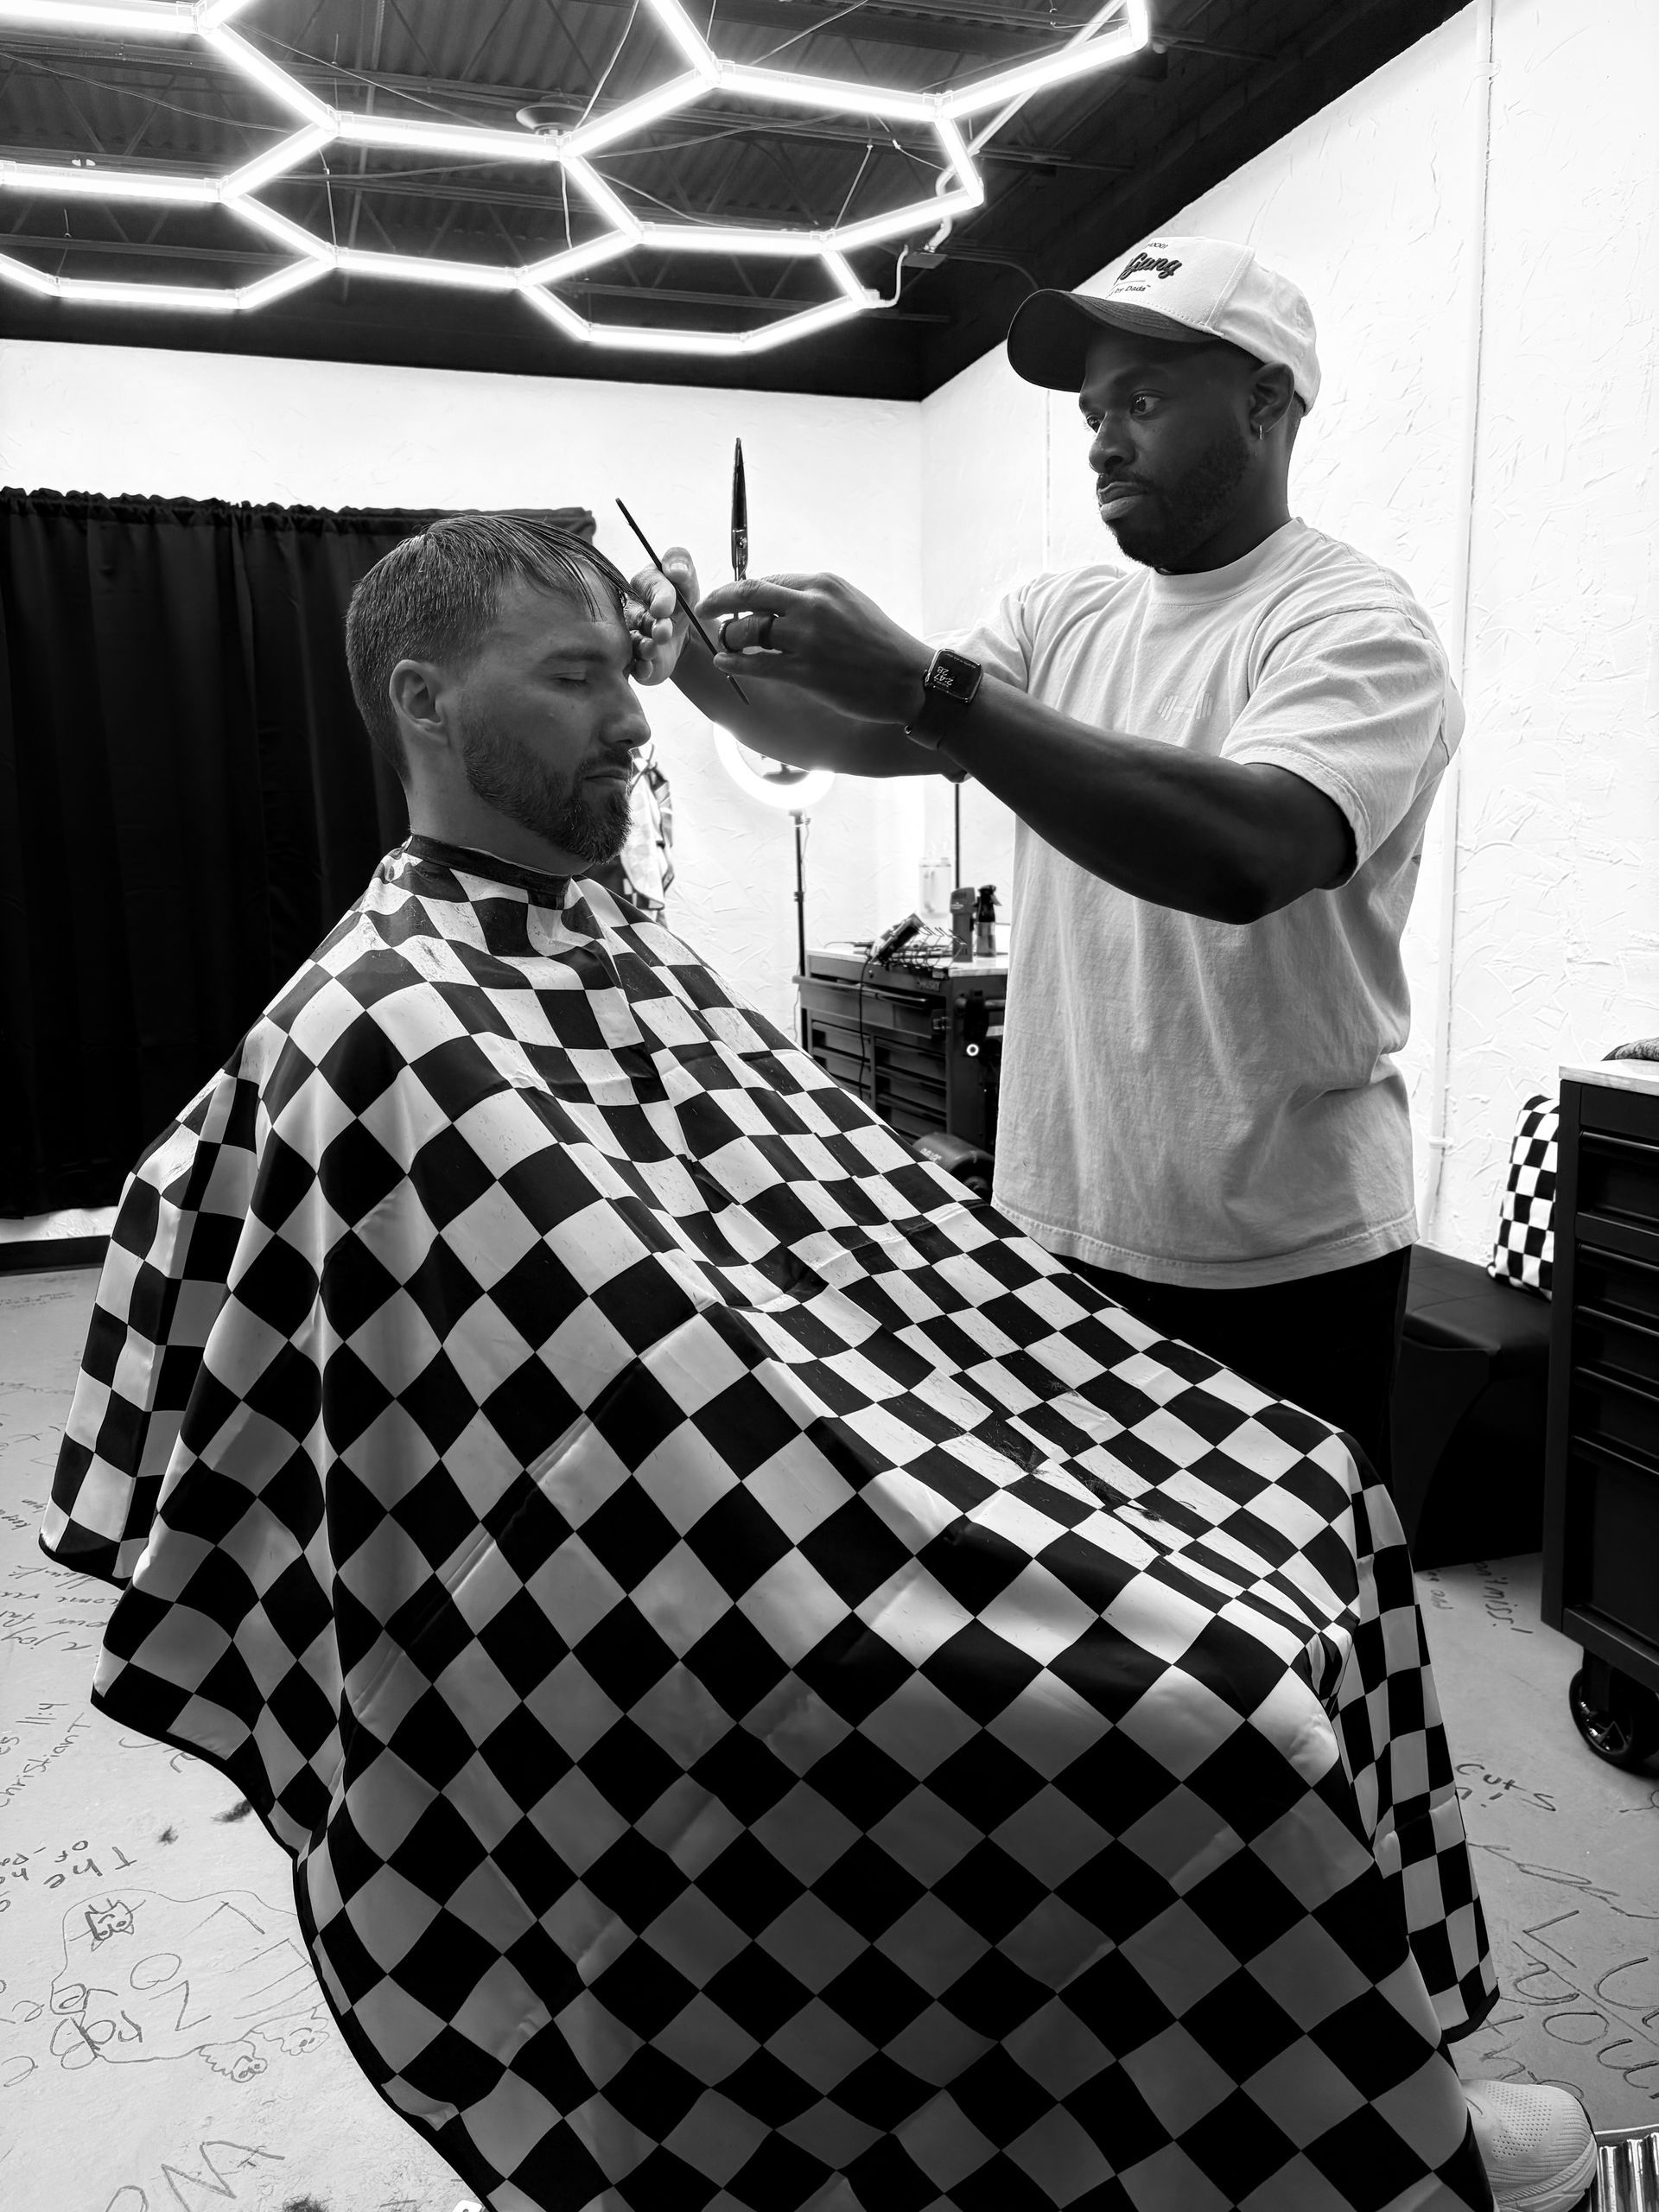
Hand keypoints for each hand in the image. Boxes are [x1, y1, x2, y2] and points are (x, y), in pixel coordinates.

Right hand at [626, 545, 698, 685]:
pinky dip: (640, 668)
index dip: (658, 595)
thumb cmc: (684, 602)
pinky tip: (647, 667)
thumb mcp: (688, 580)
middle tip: (664, 631)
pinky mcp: (636, 661)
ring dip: (644, 646)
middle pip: (637, 614)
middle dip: (652, 623)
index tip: (666, 607)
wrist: (688, 637)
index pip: (646, 583)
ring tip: (653, 648)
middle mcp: (632, 610)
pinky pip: (634, 665)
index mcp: (644, 584)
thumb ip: (681, 563)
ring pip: (633, 641)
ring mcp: (632, 636)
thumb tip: (675, 569)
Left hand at [697, 572, 931, 722]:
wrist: (908, 678)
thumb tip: (774, 601)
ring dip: (730, 637)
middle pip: (748, 595)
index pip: (768, 580)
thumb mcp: (849, 603)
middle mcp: (812, 605)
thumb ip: (813, 599)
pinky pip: (756, 663)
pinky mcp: (806, 672)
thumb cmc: (880, 644)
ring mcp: (807, 639)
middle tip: (704, 609)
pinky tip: (723, 662)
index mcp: (823, 584)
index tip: (729, 599)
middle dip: (718, 601)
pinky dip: (733, 661)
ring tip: (726, 643)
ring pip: (749, 630)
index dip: (741, 590)